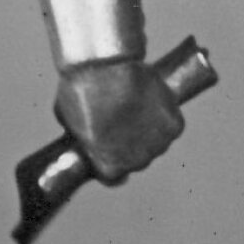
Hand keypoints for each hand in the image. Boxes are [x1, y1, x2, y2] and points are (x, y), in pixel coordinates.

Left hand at [54, 57, 183, 183]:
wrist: (103, 67)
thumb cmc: (78, 92)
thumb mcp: (69, 122)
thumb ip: (82, 136)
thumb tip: (86, 132)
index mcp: (108, 168)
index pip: (114, 176)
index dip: (110, 159)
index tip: (108, 146)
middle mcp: (136, 162)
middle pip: (138, 159)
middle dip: (130, 143)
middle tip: (123, 119)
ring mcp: (158, 144)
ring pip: (157, 141)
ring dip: (150, 129)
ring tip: (138, 105)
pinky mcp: (174, 124)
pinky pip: (172, 123)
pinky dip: (166, 114)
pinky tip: (154, 100)